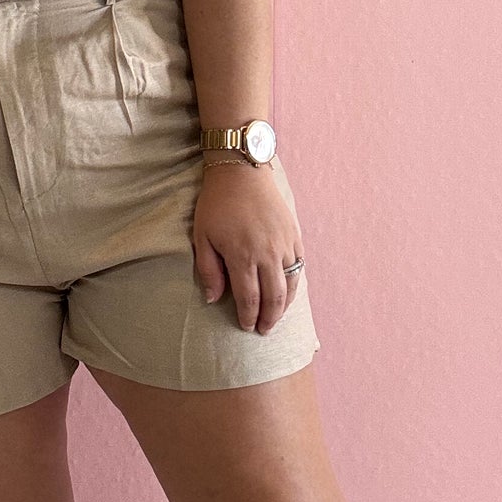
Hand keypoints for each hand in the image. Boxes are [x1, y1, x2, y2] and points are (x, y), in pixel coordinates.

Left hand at [193, 165, 305, 334]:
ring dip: (284, 306)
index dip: (248, 316)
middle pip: (273, 298)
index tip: (246, 327)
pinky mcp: (294, 235)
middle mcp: (267, 254)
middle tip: (263, 330)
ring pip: (289, 285)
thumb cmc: (217, 203)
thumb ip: (208, 270)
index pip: (249, 298)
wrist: (242, 171)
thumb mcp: (202, 236)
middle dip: (269, 318)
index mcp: (242, 256)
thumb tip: (214, 299)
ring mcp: (284, 244)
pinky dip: (294, 284)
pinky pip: (299, 267)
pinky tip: (288, 292)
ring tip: (276, 317)